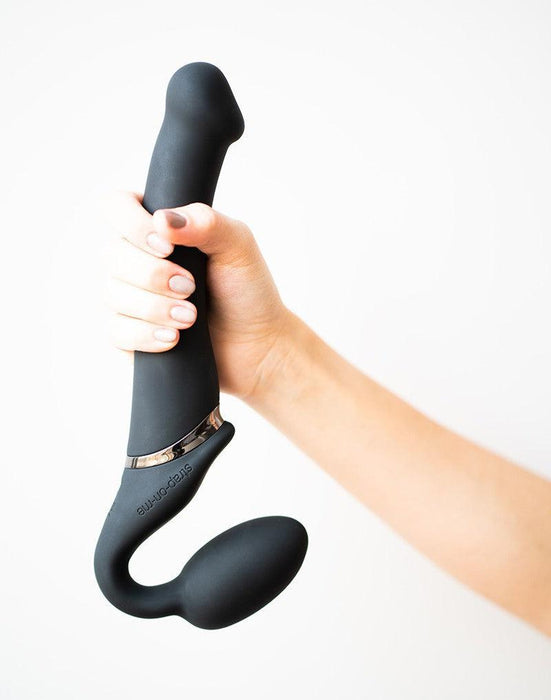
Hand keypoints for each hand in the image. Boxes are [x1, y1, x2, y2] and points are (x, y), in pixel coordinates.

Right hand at [105, 191, 289, 398]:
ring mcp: (129, 298)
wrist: (257, 344)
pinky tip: (172, 338)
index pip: (116, 207)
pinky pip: (116, 332)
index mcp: (156, 228)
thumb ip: (205, 222)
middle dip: (153, 275)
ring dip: (154, 307)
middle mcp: (135, 259)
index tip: (168, 247)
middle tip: (190, 287)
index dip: (132, 225)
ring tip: (191, 317)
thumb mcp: (237, 246)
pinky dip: (146, 335)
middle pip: (111, 254)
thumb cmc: (247, 291)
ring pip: (112, 295)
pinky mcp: (129, 335)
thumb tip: (163, 219)